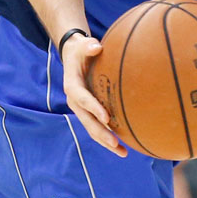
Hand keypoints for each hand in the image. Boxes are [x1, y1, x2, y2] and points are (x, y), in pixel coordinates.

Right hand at [63, 34, 125, 155]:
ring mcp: (82, 109)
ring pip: (93, 128)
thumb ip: (89, 46)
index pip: (83, 99)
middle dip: (102, 133)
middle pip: (88, 121)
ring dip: (107, 141)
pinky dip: (109, 137)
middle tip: (116, 144)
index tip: (107, 118)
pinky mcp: (89, 111)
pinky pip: (98, 127)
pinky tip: (123, 147)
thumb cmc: (82, 49)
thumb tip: (96, 46)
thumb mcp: (83, 44)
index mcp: (73, 86)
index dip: (94, 108)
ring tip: (123, 153)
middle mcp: (75, 101)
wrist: (74, 56)